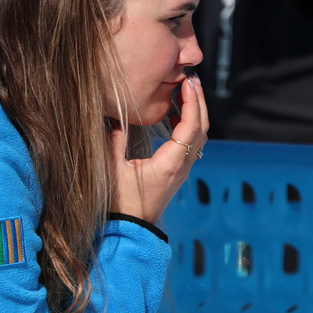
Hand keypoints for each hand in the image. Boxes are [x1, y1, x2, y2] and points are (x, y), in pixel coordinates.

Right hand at [110, 74, 209, 224]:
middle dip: (199, 102)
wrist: (129, 232)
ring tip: (186, 92)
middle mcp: (181, 168)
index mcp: (170, 164)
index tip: (188, 83)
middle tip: (191, 80)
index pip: (190, 127)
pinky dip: (188, 125)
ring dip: (195, 113)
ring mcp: (181, 172)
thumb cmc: (119, 205)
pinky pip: (190, 145)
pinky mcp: (176, 174)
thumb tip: (114, 117)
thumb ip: (113, 141)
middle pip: (201, 129)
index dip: (191, 102)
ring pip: (198, 137)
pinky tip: (176, 115)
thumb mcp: (111, 170)